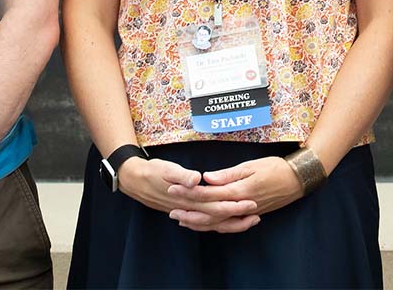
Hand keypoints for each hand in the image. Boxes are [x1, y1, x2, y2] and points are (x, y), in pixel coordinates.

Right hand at [118, 156, 258, 231]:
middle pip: (217, 217)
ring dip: (231, 222)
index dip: (233, 204)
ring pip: (212, 222)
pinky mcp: (186, 210)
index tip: (250, 201)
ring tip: (249, 220)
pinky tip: (227, 222)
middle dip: (238, 216)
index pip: (215, 204)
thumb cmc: (152, 172)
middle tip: (257, 212)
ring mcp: (187, 211)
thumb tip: (195, 179)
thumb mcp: (165, 169)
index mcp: (187, 198)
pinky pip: (205, 222)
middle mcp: (189, 208)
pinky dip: (218, 223)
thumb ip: (181, 175)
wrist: (135, 180)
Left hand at [165, 156, 301, 232]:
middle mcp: (240, 205)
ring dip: (199, 221)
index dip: (190, 192)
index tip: (173, 188)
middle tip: (171, 209)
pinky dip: (213, 225)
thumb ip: (228, 174)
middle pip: (210, 211)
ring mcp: (245, 212)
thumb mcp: (251, 165)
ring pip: (217, 222)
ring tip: (182, 220)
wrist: (297, 180)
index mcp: (239, 190)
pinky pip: (228, 224)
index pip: (209, 193)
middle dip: (189, 210)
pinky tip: (204, 223)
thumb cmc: (276, 168)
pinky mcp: (249, 215)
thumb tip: (206, 178)